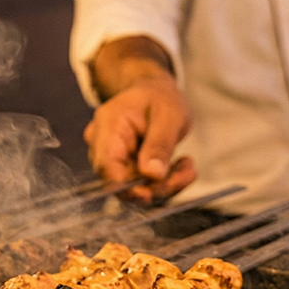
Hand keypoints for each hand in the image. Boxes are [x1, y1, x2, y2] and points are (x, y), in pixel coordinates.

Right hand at [83, 72, 196, 202]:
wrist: (155, 93)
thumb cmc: (160, 98)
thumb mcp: (168, 116)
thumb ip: (159, 145)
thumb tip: (152, 175)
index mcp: (109, 124)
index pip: (106, 165)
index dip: (125, 186)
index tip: (151, 194)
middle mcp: (102, 144)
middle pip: (120, 181)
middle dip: (155, 186)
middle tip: (186, 173)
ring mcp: (111, 157)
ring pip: (133, 187)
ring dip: (164, 184)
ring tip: (187, 166)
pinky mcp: (123, 167)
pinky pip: (141, 184)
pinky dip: (163, 182)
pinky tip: (180, 167)